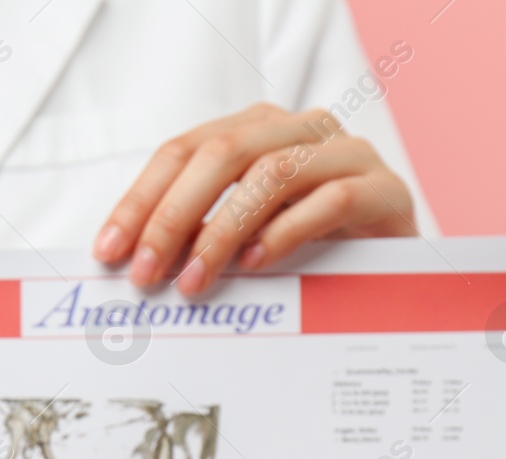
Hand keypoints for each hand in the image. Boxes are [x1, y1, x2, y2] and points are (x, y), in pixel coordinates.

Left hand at [93, 103, 416, 293]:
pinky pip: (330, 200)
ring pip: (271, 174)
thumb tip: (134, 265)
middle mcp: (297, 129)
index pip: (182, 151)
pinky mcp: (383, 188)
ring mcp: (345, 153)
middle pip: (221, 154)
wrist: (396, 265)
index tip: (109, 252)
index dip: (140, 200)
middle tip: (146, 273)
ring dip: (222, 232)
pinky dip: (286, 232)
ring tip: (194, 281)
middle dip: (172, 216)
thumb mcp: (243, 237)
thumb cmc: (309, 249)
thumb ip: (197, 237)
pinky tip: (256, 264)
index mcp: (255, 130)